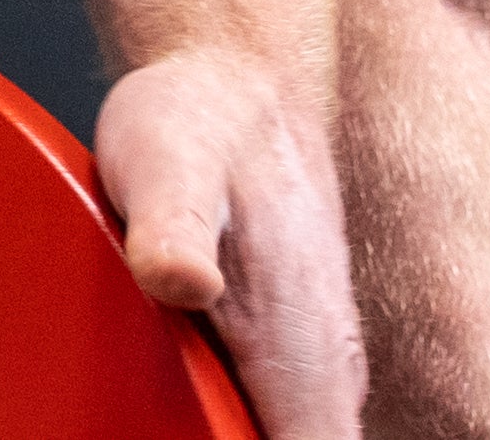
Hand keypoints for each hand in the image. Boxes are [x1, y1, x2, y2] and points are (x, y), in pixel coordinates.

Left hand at [96, 49, 365, 439]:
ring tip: (169, 410)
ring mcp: (315, 365)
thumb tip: (179, 281)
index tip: (200, 427)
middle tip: (165, 417)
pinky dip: (242, 425)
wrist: (236, 84)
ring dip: (234, 434)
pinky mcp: (295, 355)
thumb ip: (172, 232)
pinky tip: (190, 407)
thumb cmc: (199, 123)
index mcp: (302, 348)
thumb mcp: (167, 164)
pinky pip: (282, 421)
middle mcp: (324, 371)